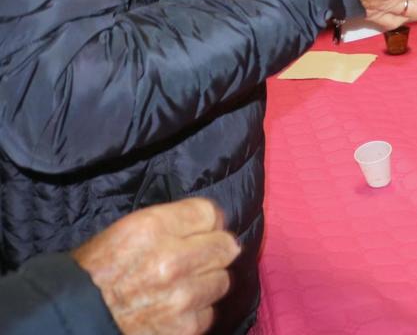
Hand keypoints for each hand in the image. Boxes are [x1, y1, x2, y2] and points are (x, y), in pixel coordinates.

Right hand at [71, 197, 239, 334]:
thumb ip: (169, 223)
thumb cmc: (94, 274)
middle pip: (225, 246)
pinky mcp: (183, 327)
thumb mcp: (125, 232)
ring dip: (205, 284)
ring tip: (179, 288)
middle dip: (213, 252)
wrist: (70, 318)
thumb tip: (211, 222)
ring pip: (221, 281)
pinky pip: (207, 313)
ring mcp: (181, 297)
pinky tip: (172, 311)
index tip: (200, 231)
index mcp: (153, 228)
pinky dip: (194, 313)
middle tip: (195, 260)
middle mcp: (171, 260)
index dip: (206, 223)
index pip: (210, 213)